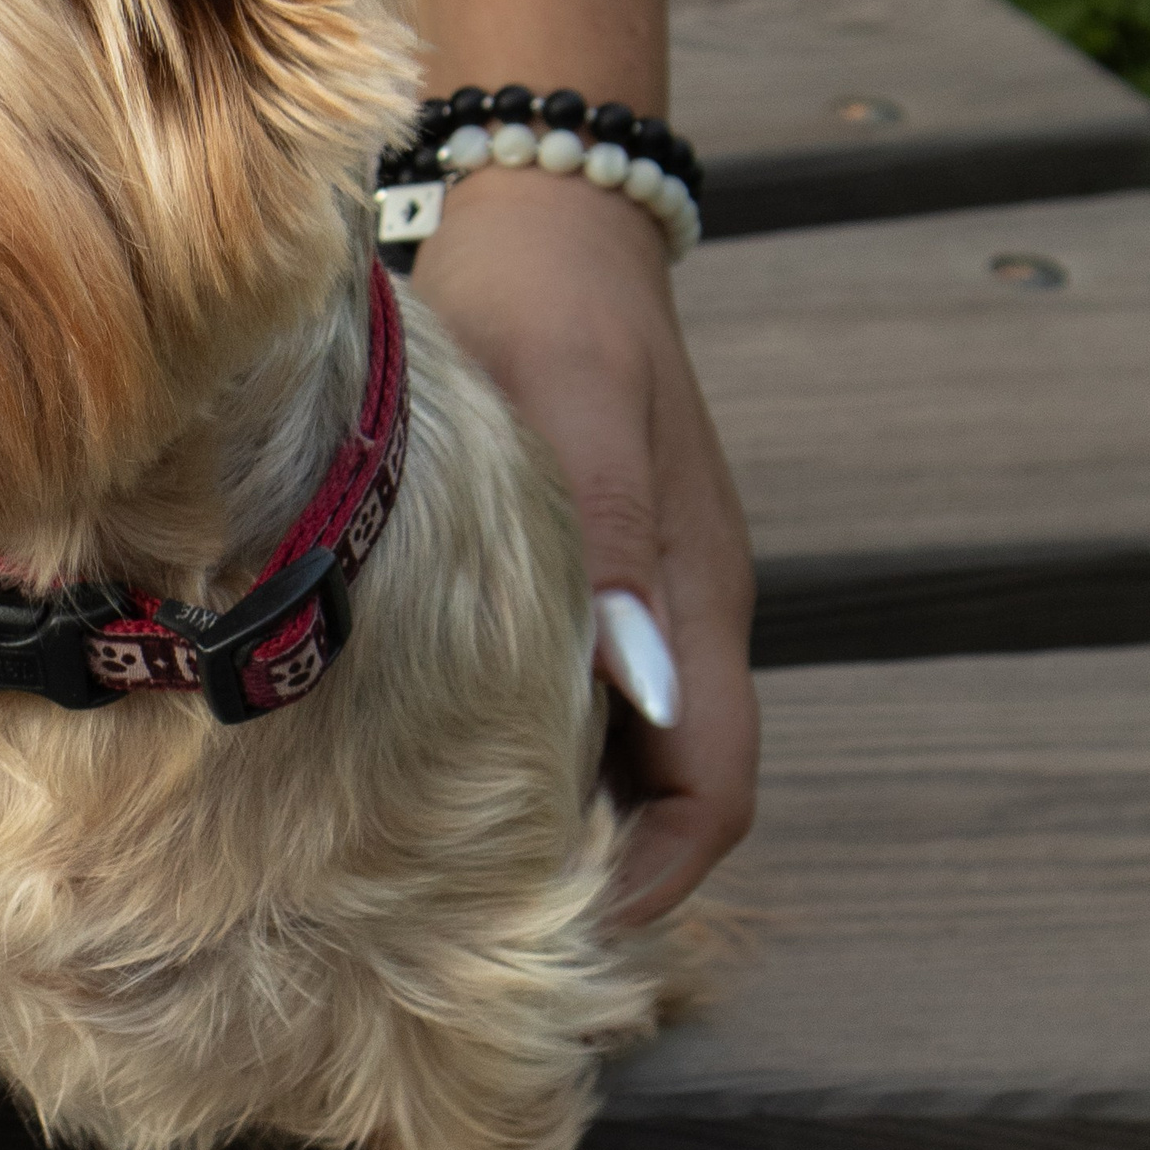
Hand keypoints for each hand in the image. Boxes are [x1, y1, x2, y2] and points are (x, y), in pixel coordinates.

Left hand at [412, 164, 757, 928]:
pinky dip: (527, 739)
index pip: (714, 790)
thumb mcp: (577, 414)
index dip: (656, 879)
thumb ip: (608, 548)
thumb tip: (634, 691)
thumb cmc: (555, 309)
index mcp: (695, 598)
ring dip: (556, 808)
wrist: (547, 219)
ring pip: (618, 747)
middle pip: (670, 789)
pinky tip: (436, 749)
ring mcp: (633, 591)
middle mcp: (676, 613)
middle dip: (597, 867)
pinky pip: (572, 688)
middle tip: (472, 920)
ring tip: (439, 860)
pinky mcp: (582, 566)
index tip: (565, 931)